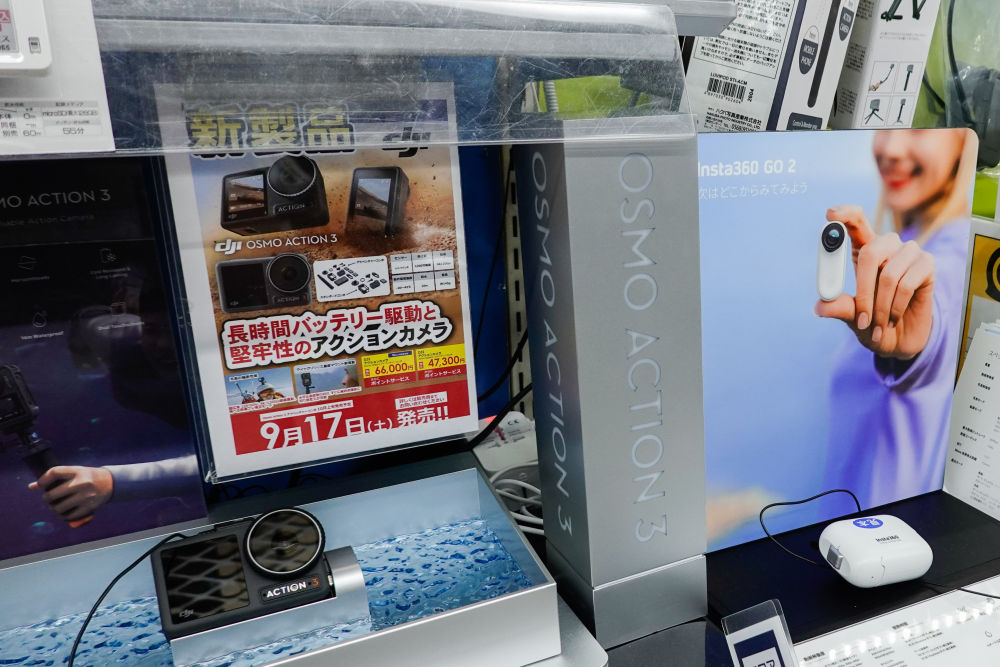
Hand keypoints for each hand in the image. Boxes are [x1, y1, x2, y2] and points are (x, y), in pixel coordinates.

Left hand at [28, 466, 113, 523]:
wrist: (110, 482)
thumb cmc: (86, 477)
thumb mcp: (74, 472)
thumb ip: (55, 478)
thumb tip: (32, 487)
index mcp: (77, 471)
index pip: (53, 473)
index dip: (42, 480)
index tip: (41, 485)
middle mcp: (81, 483)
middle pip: (52, 494)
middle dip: (46, 499)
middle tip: (48, 499)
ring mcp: (86, 496)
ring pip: (59, 508)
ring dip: (53, 509)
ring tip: (55, 507)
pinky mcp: (90, 507)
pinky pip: (69, 516)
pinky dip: (63, 517)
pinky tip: (63, 514)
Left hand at [815, 205, 934, 359]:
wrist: (902, 338)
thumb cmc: (872, 321)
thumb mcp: (852, 316)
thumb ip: (839, 308)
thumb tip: (819, 306)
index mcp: (864, 250)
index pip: (856, 222)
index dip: (844, 215)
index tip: (830, 213)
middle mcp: (887, 245)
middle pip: (871, 251)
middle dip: (863, 290)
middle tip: (861, 319)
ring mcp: (909, 252)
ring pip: (888, 275)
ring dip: (880, 307)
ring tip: (877, 325)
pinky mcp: (927, 264)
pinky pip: (906, 285)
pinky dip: (895, 308)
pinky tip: (892, 319)